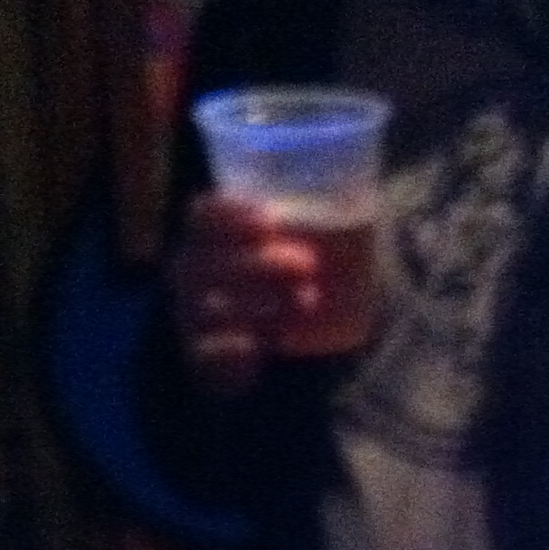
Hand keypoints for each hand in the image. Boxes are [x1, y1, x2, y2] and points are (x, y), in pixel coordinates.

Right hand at [167, 190, 336, 395]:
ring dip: (256, 304)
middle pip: (204, 262)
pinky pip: (205, 354)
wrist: (323, 335)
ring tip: (307, 302)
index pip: (202, 216)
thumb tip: (353, 192)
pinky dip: (233, 349)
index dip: (227, 215)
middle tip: (306, 263)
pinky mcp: (205, 358)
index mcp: (214, 235)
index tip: (268, 220)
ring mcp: (195, 316)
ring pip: (208, 308)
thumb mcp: (327, 235)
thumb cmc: (317, 271)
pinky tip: (264, 345)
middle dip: (256, 262)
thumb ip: (324, 215)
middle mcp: (195, 273)